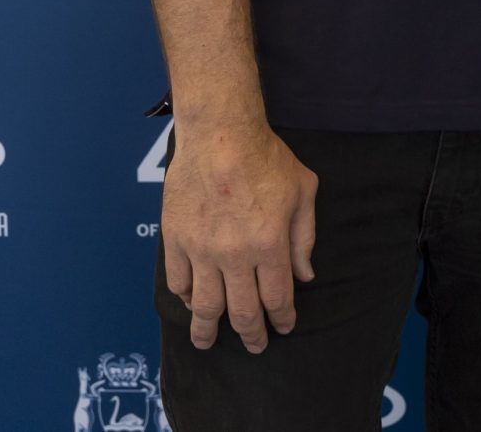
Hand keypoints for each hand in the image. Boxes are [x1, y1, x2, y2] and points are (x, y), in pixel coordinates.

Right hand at [161, 122, 316, 353]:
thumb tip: (305, 275)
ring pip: (204, 306)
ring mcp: (202, 250)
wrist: (220, 134)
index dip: (282, 319)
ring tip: (208, 343)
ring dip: (208, 330)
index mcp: (270, 245)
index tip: (284, 327)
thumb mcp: (303, 190)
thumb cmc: (266, 157)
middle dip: (251, 335)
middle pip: (242, 312)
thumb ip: (305, 237)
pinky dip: (185, 297)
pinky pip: (178, 281)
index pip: (277, 298)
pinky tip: (192, 302)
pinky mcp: (176, 239)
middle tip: (254, 346)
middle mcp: (235, 255)